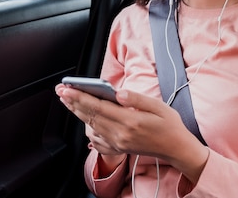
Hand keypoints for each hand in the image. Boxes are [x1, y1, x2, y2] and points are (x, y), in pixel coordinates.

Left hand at [55, 83, 208, 182]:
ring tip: (69, 101)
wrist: (176, 149)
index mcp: (130, 121)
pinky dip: (87, 128)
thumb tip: (118, 92)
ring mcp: (118, 143)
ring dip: (78, 113)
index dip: (80, 97)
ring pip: (91, 126)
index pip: (98, 107)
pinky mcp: (118, 148)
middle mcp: (120, 134)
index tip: (66, 88)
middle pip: (90, 116)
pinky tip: (85, 119)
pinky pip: (97, 139)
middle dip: (73, 102)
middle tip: (60, 91)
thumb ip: (136, 99)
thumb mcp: (158, 106)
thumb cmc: (169, 125)